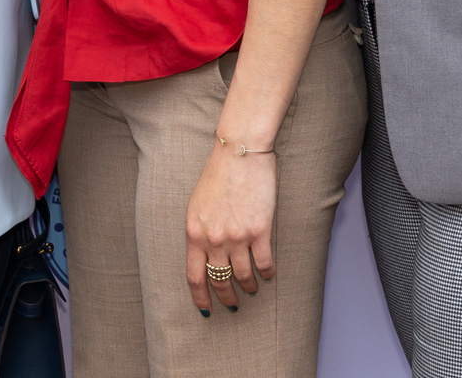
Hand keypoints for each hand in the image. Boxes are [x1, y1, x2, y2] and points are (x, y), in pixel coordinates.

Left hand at [184, 141, 276, 315]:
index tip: (206, 309)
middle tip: (233, 305)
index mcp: (194, 232)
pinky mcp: (259, 230)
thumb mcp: (197, 205)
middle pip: (219, 280)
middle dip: (226, 297)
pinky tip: (268, 274)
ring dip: (249, 286)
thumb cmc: (217, 174)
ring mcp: (237, 236)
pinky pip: (264, 263)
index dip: (200, 297)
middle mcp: (213, 238)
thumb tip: (205, 255)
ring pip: (243, 276)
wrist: (239, 151)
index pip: (194, 276)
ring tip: (253, 288)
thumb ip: (199, 231)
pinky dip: (267, 273)